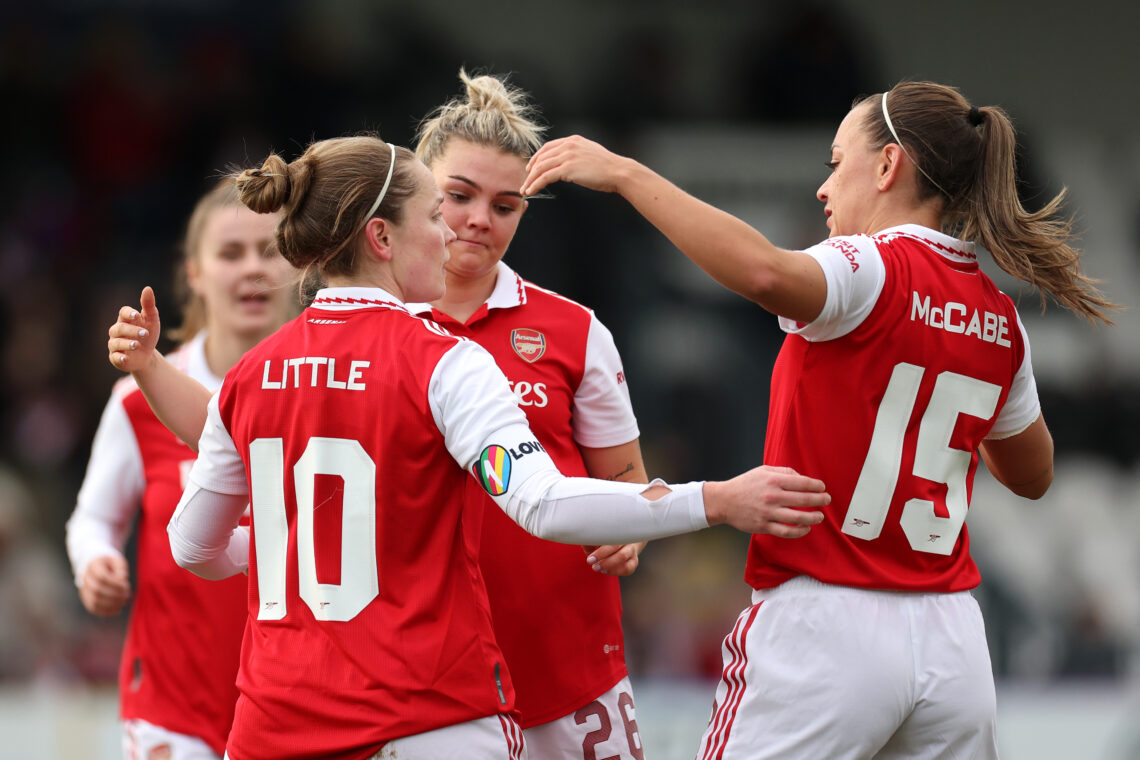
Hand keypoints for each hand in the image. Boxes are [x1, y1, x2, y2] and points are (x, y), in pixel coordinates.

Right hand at [79, 555, 130, 615]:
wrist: (97, 568)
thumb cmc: (110, 564)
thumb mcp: (117, 560)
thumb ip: (121, 568)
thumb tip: (123, 579)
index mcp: (93, 566)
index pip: (102, 577)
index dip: (115, 583)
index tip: (126, 584)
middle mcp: (85, 579)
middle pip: (97, 589)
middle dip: (115, 594)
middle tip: (128, 595)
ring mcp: (84, 590)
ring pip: (94, 601)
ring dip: (112, 604)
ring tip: (124, 602)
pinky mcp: (86, 599)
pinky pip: (93, 608)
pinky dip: (106, 611)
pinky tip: (118, 610)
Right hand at [108, 286, 160, 372]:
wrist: (147, 355)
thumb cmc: (147, 334)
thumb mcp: (151, 320)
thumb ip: (149, 305)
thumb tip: (147, 288)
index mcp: (126, 320)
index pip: (123, 313)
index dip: (128, 314)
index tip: (137, 315)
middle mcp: (117, 331)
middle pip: (120, 328)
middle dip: (132, 330)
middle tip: (145, 333)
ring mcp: (115, 345)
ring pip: (116, 342)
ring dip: (126, 343)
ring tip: (137, 345)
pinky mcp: (116, 358)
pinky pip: (115, 357)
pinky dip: (119, 358)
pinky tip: (126, 358)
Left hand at [522, 136, 629, 196]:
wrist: (618, 172)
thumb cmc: (608, 168)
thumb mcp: (590, 154)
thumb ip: (577, 154)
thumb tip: (569, 162)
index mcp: (573, 140)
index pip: (548, 147)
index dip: (537, 158)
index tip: (531, 168)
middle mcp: (568, 145)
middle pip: (542, 157)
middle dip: (531, 171)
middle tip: (525, 181)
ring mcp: (567, 156)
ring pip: (541, 167)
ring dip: (530, 180)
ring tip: (525, 190)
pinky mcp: (567, 168)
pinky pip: (545, 177)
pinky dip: (535, 184)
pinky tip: (531, 191)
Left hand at [584, 541, 646, 575]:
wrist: (623, 538)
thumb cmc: (606, 537)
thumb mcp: (597, 536)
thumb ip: (591, 539)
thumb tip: (583, 540)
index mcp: (620, 532)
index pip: (613, 544)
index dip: (601, 553)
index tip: (590, 560)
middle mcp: (628, 541)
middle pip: (621, 554)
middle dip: (606, 562)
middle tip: (594, 567)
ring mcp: (633, 552)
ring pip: (627, 563)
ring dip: (611, 568)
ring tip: (598, 569)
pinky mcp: (634, 561)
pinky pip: (628, 569)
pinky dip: (616, 572)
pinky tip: (606, 571)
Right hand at [705, 465, 828, 537]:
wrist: (724, 501)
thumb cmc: (744, 485)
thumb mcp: (762, 471)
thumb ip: (783, 472)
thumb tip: (802, 478)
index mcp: (772, 480)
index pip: (802, 482)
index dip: (816, 485)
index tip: (822, 487)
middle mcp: (772, 496)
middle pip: (803, 499)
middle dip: (820, 500)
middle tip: (827, 500)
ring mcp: (768, 512)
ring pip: (798, 518)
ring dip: (813, 517)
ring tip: (820, 516)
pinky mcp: (764, 526)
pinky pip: (786, 531)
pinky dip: (799, 531)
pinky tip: (806, 528)